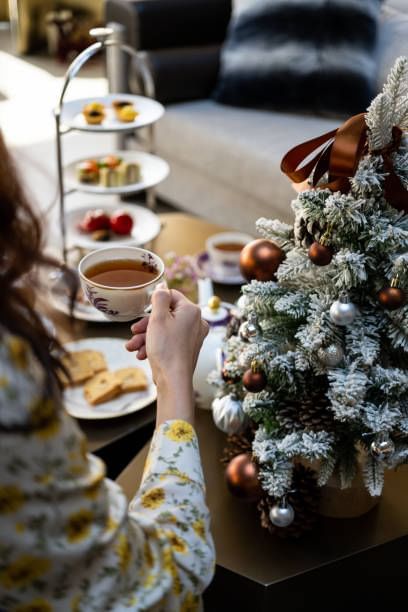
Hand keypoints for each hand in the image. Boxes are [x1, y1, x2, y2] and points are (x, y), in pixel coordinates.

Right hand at [126, 287, 207, 424]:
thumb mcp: (158, 318)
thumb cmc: (166, 349)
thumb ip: (160, 298)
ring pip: (165, 330)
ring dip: (146, 337)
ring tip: (132, 347)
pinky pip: (168, 341)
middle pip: (166, 315)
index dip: (154, 304)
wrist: (173, 380)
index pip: (171, 296)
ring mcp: (193, 337)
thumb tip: (162, 286)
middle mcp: (196, 322)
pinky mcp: (187, 349)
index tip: (142, 313)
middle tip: (133, 332)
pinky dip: (154, 345)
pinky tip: (141, 354)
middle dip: (146, 325)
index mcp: (192, 310)